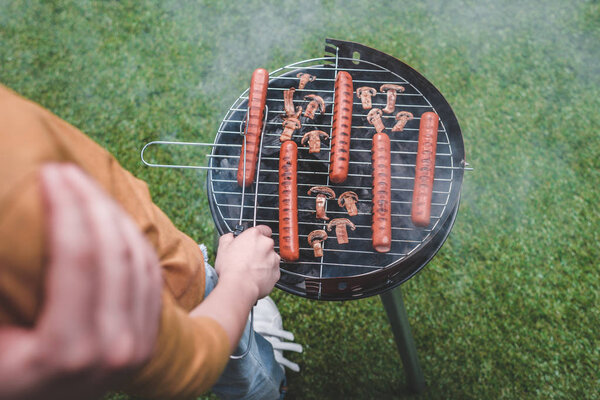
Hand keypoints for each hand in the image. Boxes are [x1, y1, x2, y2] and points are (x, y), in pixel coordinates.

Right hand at [0, 164, 161, 399]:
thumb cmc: (5, 371)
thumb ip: (6, 280)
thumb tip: (8, 226)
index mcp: (66, 351)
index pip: (78, 258)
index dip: (67, 207)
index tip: (50, 173)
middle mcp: (113, 349)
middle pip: (115, 252)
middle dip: (91, 202)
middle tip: (66, 172)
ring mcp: (137, 344)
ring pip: (138, 258)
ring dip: (114, 214)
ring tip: (85, 187)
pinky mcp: (148, 337)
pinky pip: (150, 274)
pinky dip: (133, 239)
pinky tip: (111, 217)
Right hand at [215, 225, 280, 300]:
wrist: (239, 287)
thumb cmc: (231, 268)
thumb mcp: (222, 248)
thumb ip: (228, 238)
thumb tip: (230, 237)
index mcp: (254, 235)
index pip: (263, 229)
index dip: (258, 235)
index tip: (254, 240)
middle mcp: (267, 244)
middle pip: (266, 244)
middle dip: (260, 250)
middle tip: (248, 258)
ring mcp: (274, 259)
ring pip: (270, 258)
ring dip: (264, 261)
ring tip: (251, 270)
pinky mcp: (276, 272)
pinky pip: (272, 271)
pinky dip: (266, 273)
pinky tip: (255, 277)